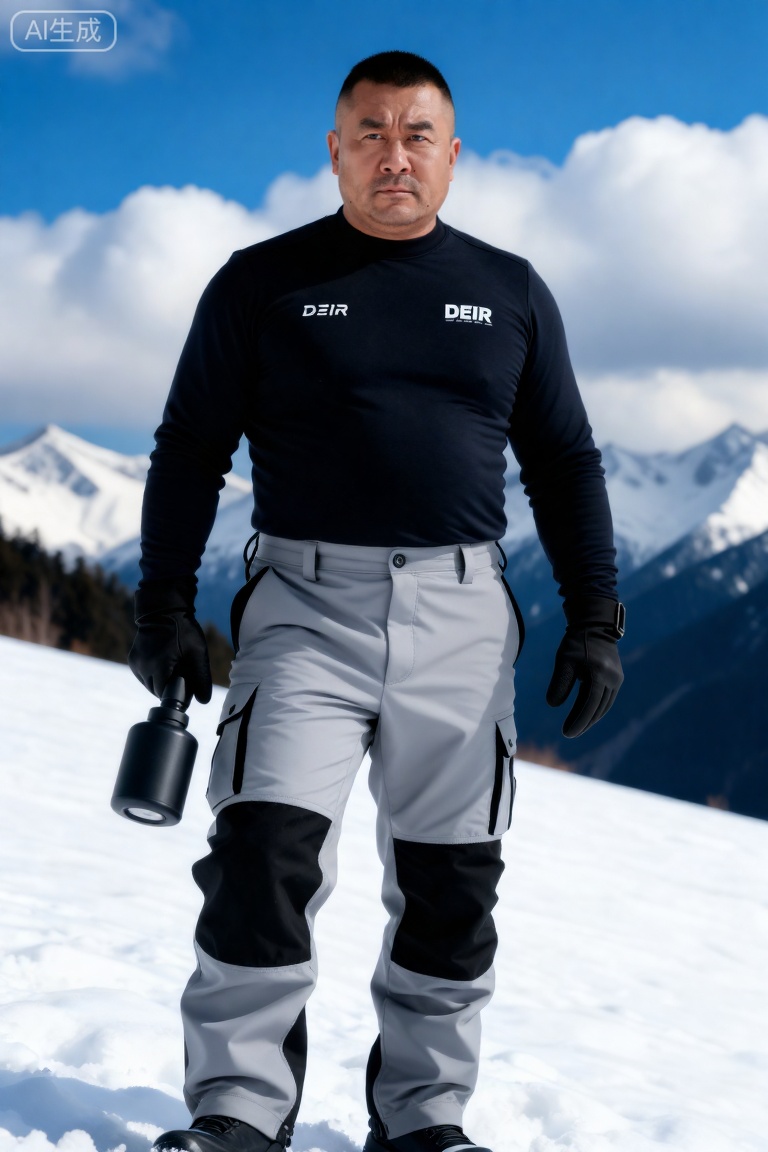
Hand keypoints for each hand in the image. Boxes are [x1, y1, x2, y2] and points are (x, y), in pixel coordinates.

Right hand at [128, 580, 211, 702]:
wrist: (163, 609)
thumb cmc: (183, 630)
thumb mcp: (197, 654)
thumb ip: (201, 678)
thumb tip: (203, 700)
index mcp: (157, 668)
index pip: (166, 695)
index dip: (178, 692)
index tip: (186, 682)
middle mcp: (142, 668)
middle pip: (157, 691)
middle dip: (169, 686)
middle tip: (181, 671)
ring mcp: (136, 663)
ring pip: (149, 684)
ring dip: (160, 680)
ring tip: (172, 665)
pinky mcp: (133, 659)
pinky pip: (143, 675)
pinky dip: (153, 673)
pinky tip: (163, 662)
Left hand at [546, 596, 624, 737]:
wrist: (595, 626)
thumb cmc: (576, 642)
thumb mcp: (563, 660)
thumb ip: (559, 683)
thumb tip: (553, 705)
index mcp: (600, 674)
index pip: (589, 705)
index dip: (578, 721)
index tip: (566, 733)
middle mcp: (612, 679)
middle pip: (598, 709)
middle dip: (584, 723)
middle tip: (569, 734)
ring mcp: (617, 679)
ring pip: (604, 706)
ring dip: (591, 719)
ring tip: (577, 728)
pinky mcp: (617, 678)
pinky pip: (607, 699)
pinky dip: (596, 709)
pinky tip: (586, 715)